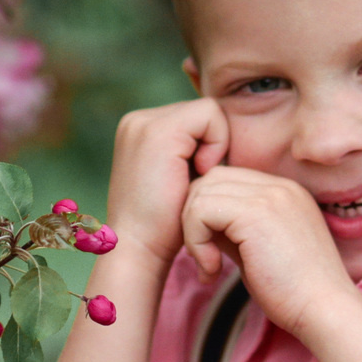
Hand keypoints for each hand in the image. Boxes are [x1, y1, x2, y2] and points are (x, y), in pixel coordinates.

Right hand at [105, 99, 230, 273]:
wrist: (140, 250)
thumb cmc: (164, 226)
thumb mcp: (177, 177)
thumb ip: (190, 151)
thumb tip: (223, 136)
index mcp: (140, 129)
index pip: (196, 118)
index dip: (209, 145)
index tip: (197, 178)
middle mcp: (138, 120)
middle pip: (203, 112)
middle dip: (211, 145)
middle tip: (197, 180)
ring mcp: (144, 122)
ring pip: (209, 110)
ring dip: (215, 146)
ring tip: (196, 178)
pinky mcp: (159, 131)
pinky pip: (210, 115)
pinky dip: (216, 143)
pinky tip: (200, 172)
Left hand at [180, 166, 357, 334]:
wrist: (324, 310)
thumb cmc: (294, 293)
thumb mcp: (259, 251)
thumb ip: (233, 230)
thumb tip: (197, 223)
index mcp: (284, 192)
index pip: (227, 180)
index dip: (207, 215)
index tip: (212, 254)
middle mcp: (279, 186)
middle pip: (210, 180)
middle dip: (194, 219)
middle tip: (204, 259)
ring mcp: (270, 195)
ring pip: (201, 193)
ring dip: (193, 232)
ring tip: (209, 267)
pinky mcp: (257, 212)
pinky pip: (201, 211)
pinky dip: (196, 241)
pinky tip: (213, 270)